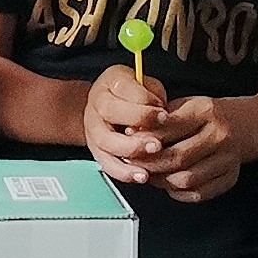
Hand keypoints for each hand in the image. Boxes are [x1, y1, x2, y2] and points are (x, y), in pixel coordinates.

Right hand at [82, 64, 174, 184]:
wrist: (102, 108)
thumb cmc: (128, 94)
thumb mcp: (142, 82)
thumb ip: (152, 92)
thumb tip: (161, 107)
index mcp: (110, 83)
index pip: (124, 89)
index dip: (145, 101)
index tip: (163, 113)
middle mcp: (97, 105)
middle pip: (111, 112)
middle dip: (138, 121)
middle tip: (159, 131)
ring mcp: (94, 129)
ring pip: (107, 141)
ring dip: (132, 148)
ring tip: (154, 151)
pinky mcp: (96, 151)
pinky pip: (106, 163)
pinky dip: (124, 172)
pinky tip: (142, 175)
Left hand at [139, 94, 246, 202]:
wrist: (249, 124)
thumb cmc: (212, 115)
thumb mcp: (188, 105)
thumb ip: (162, 118)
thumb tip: (132, 132)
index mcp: (205, 111)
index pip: (169, 128)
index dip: (145, 137)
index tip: (129, 140)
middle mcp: (219, 135)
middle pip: (176, 158)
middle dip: (149, 164)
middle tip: (134, 163)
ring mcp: (227, 158)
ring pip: (186, 179)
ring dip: (162, 181)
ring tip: (151, 175)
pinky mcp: (230, 177)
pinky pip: (200, 193)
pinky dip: (179, 193)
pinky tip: (170, 184)